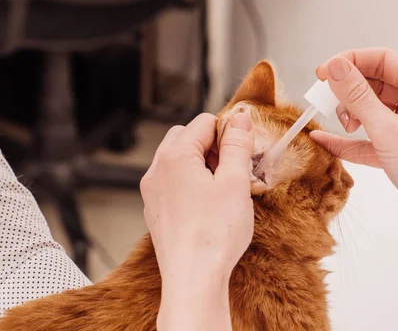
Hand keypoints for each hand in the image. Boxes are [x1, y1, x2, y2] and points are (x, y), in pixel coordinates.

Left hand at [140, 112, 254, 330]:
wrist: (193, 279)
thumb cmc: (214, 234)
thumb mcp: (235, 182)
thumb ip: (237, 145)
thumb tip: (240, 118)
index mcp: (175, 156)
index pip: (204, 122)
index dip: (228, 133)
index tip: (243, 153)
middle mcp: (157, 170)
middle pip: (187, 138)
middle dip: (213, 147)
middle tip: (234, 171)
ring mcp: (153, 191)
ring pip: (179, 161)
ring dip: (202, 165)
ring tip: (223, 190)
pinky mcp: (156, 210)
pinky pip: (173, 183)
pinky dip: (191, 184)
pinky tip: (209, 206)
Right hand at [311, 48, 397, 264]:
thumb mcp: (387, 130)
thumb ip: (358, 97)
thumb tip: (336, 67)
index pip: (384, 60)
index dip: (351, 62)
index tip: (324, 72)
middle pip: (375, 84)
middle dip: (349, 91)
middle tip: (326, 99)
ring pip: (371, 110)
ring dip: (349, 115)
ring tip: (340, 125)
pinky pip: (369, 138)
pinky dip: (348, 140)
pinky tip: (324, 141)